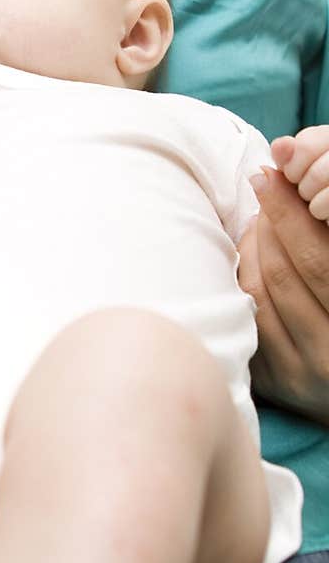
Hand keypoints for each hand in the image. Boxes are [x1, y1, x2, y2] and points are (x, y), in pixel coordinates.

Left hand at [239, 130, 328, 424]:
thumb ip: (324, 246)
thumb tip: (285, 189)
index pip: (319, 260)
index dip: (291, 213)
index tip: (273, 176)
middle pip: (286, 273)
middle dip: (269, 220)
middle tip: (262, 184)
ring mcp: (300, 375)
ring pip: (260, 293)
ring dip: (251, 245)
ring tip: (256, 216)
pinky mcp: (274, 386)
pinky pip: (247, 317)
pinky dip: (243, 277)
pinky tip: (247, 253)